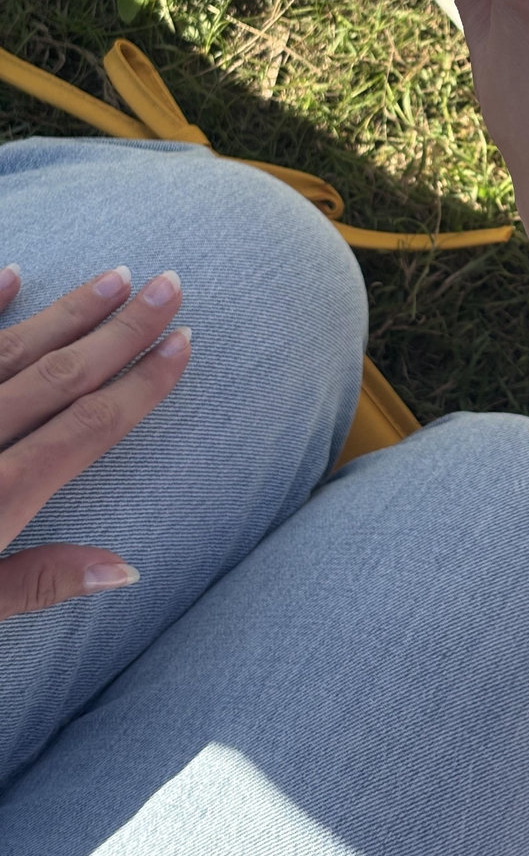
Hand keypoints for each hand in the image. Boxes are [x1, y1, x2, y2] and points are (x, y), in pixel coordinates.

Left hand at [0, 263, 190, 619]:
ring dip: (67, 311)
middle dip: (122, 330)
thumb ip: (37, 582)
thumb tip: (127, 567)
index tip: (184, 344)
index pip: (86, 427)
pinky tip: (11, 273)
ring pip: (10, 348)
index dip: (142, 385)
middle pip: (60, 374)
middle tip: (170, 283)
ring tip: (115, 276)